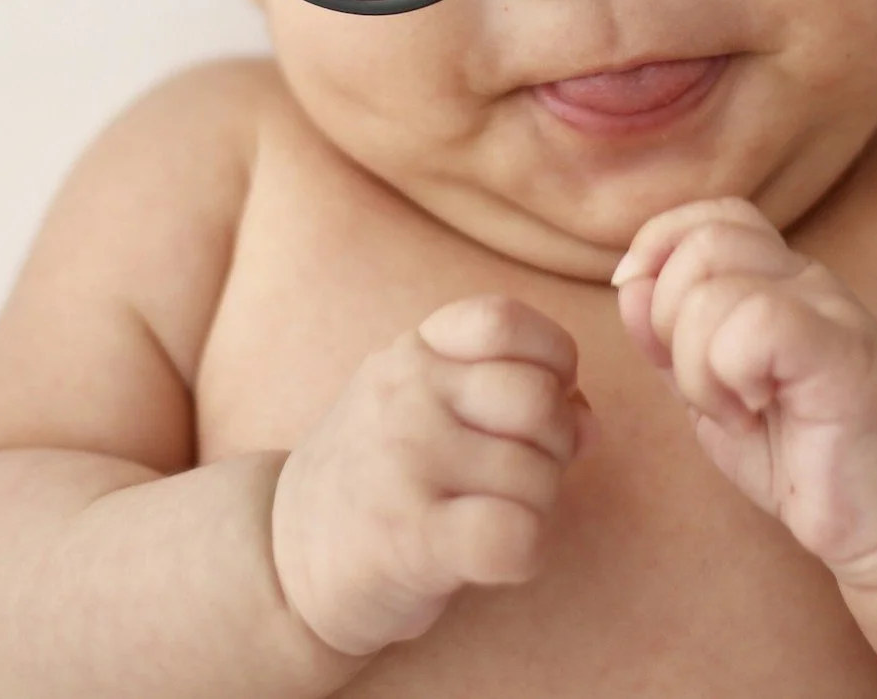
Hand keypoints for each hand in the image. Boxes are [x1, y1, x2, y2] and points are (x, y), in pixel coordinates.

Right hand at [268, 295, 596, 657]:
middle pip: (539, 401)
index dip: (551, 362)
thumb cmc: (384, 476)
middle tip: (515, 476)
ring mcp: (405, 463)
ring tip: (488, 516)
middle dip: (552, 447)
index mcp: (416, 351)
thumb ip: (515, 396)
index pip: (506, 321)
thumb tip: (590, 423)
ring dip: (535, 509)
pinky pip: (515, 535)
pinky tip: (493, 555)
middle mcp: (406, 394)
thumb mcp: (434, 406)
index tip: (538, 403)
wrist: (287, 556)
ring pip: (537, 477)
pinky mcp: (411, 537)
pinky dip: (524, 553)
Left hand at [612, 198, 876, 580]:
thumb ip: (669, 337)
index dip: (658, 254)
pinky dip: (729, 374)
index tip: (651, 330)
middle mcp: (804, 277)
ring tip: (738, 410)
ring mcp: (829, 309)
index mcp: (776, 277)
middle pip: (698, 247)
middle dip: (667, 326)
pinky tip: (755, 411)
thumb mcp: (714, 389)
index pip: (706, 216)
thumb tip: (627, 282)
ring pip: (713, 289)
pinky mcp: (845, 352)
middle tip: (706, 390)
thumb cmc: (805, 451)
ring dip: (698, 367)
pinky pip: (756, 323)